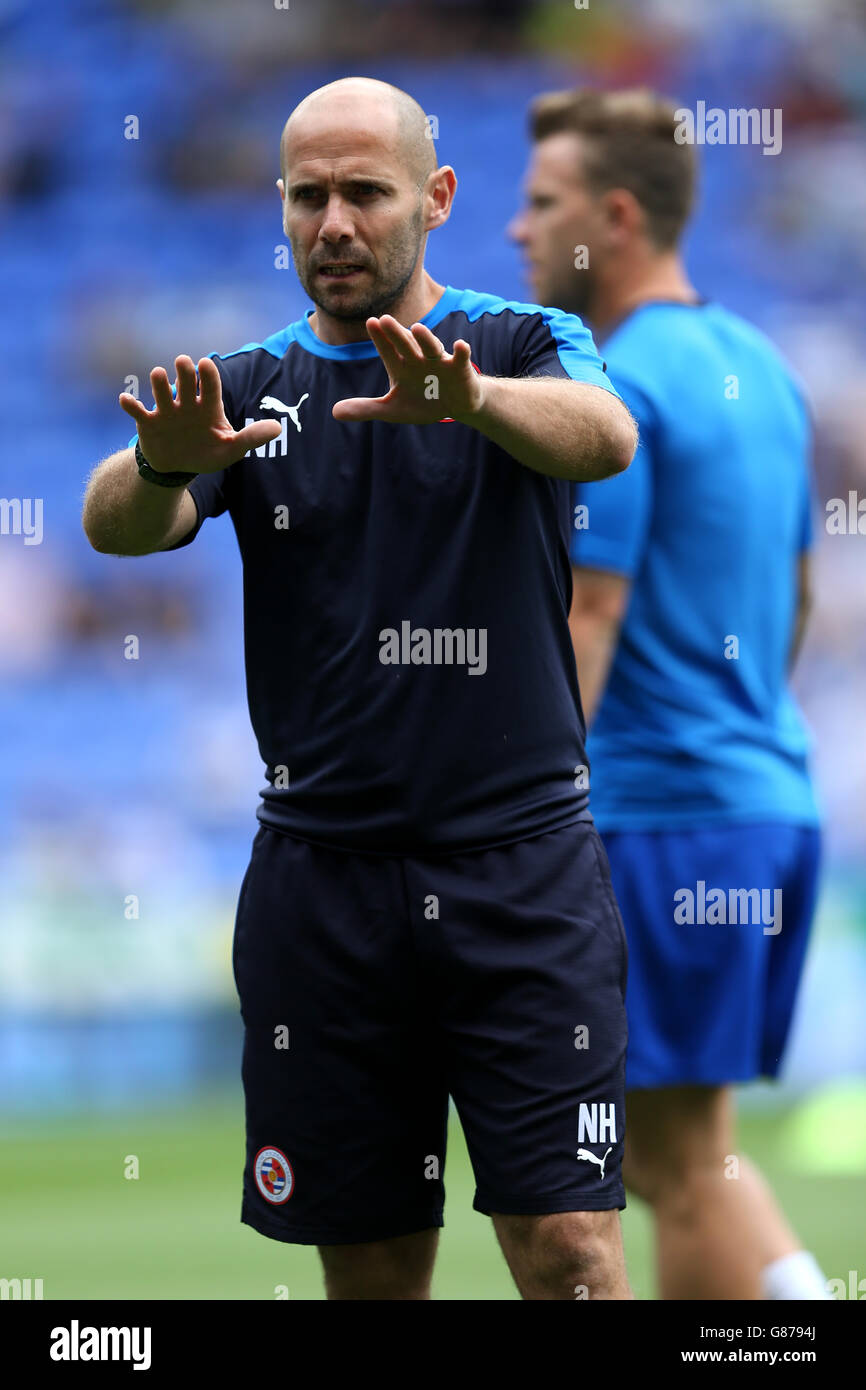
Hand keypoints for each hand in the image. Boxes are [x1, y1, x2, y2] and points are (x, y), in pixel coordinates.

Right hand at [119, 356, 281, 473]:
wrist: (179, 467)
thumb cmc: (207, 453)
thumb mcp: (231, 449)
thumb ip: (252, 437)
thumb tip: (278, 428)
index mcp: (208, 406)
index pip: (209, 386)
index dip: (207, 375)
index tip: (205, 364)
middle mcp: (186, 403)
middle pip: (185, 383)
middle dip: (184, 372)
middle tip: (183, 362)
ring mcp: (166, 411)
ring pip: (161, 392)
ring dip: (158, 384)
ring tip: (158, 374)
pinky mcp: (148, 422)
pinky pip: (137, 411)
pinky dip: (131, 405)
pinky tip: (126, 400)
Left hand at [332, 316, 483, 424]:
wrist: (455, 405)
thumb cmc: (422, 402)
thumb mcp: (392, 409)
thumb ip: (366, 408)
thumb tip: (334, 412)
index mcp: (401, 366)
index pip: (388, 350)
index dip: (380, 338)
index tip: (371, 322)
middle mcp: (418, 359)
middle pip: (406, 344)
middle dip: (396, 333)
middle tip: (385, 319)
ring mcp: (439, 362)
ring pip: (431, 347)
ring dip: (425, 338)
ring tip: (416, 328)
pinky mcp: (460, 369)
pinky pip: (461, 359)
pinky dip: (461, 352)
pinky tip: (461, 346)